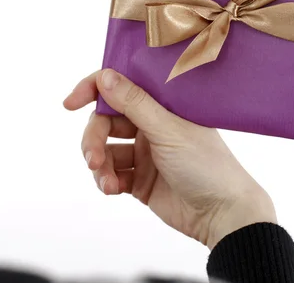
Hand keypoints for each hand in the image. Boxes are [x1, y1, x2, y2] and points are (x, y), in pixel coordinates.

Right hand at [63, 69, 276, 248]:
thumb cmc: (206, 165)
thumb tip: (104, 76)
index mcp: (160, 106)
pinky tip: (113, 188)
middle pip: (104, 122)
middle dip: (93, 139)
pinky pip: (111, 174)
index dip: (93, 91)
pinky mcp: (138, 180)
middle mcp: (150, 126)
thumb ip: (134, 103)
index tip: (70, 103)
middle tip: (93, 159)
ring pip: (104, 150)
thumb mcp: (167, 130)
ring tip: (106, 182)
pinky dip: (106, 180)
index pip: (120, 88)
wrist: (223, 215)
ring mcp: (143, 153)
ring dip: (99, 165)